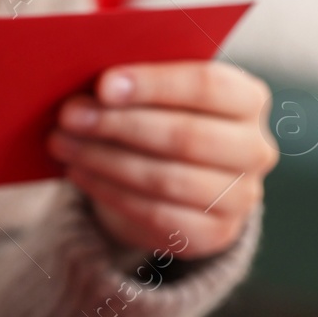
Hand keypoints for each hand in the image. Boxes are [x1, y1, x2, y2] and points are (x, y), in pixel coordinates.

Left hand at [48, 62, 277, 259]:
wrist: (178, 187)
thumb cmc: (161, 120)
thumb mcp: (156, 96)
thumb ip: (137, 83)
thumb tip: (89, 85)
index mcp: (248, 99)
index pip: (207, 86)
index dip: (154, 85)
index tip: (103, 84)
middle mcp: (255, 148)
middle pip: (185, 135)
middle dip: (119, 125)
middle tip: (69, 115)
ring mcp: (241, 196)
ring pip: (166, 179)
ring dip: (105, 160)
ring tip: (61, 143)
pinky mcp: (215, 234)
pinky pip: (155, 214)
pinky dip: (109, 192)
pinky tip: (78, 172)